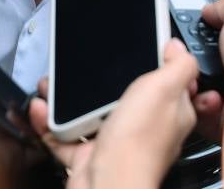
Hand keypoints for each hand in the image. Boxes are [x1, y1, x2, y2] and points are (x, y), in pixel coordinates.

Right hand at [29, 38, 199, 188]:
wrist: (107, 183)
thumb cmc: (138, 141)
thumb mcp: (165, 88)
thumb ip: (179, 65)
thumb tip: (179, 48)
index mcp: (169, 112)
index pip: (167, 81)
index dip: (153, 63)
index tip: (136, 47)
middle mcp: (144, 128)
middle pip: (123, 93)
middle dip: (100, 78)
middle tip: (86, 64)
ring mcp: (116, 142)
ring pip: (91, 112)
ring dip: (68, 97)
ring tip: (53, 84)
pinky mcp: (91, 155)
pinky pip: (67, 134)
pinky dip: (51, 122)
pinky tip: (44, 109)